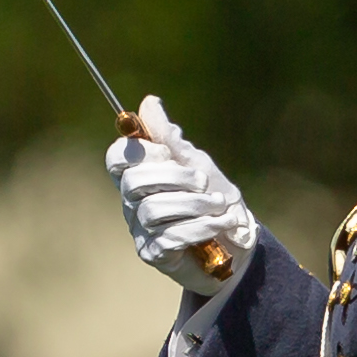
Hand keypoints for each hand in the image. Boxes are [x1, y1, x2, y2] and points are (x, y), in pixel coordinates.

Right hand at [107, 98, 258, 279]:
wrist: (240, 243)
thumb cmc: (214, 199)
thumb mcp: (196, 162)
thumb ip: (170, 138)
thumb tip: (149, 102)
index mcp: (139, 175)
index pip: (116, 158)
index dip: (140, 152)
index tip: (169, 153)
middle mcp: (132, 203)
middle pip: (133, 182)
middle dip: (175, 177)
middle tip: (203, 182)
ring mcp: (141, 230)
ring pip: (153, 210)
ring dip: (194, 204)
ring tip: (219, 205)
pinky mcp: (155, 254)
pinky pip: (169, 236)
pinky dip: (201, 227)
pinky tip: (221, 224)